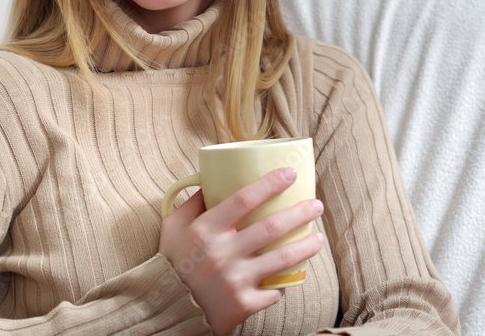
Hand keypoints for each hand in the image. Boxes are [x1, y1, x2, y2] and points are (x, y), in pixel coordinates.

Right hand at [158, 167, 324, 334]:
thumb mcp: (173, 228)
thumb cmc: (171, 264)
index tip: (290, 174)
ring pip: (282, 259)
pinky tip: (292, 275)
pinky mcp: (243, 304)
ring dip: (306, 246)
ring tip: (318, 238)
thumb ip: (193, 202)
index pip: (243, 199)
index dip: (270, 183)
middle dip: (300, 213)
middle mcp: (222, 254)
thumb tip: (213, 177)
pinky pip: (273, 290)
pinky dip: (283, 283)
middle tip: (317, 205)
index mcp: (205, 230)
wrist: (165, 311)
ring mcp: (234, 280)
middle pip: (272, 227)